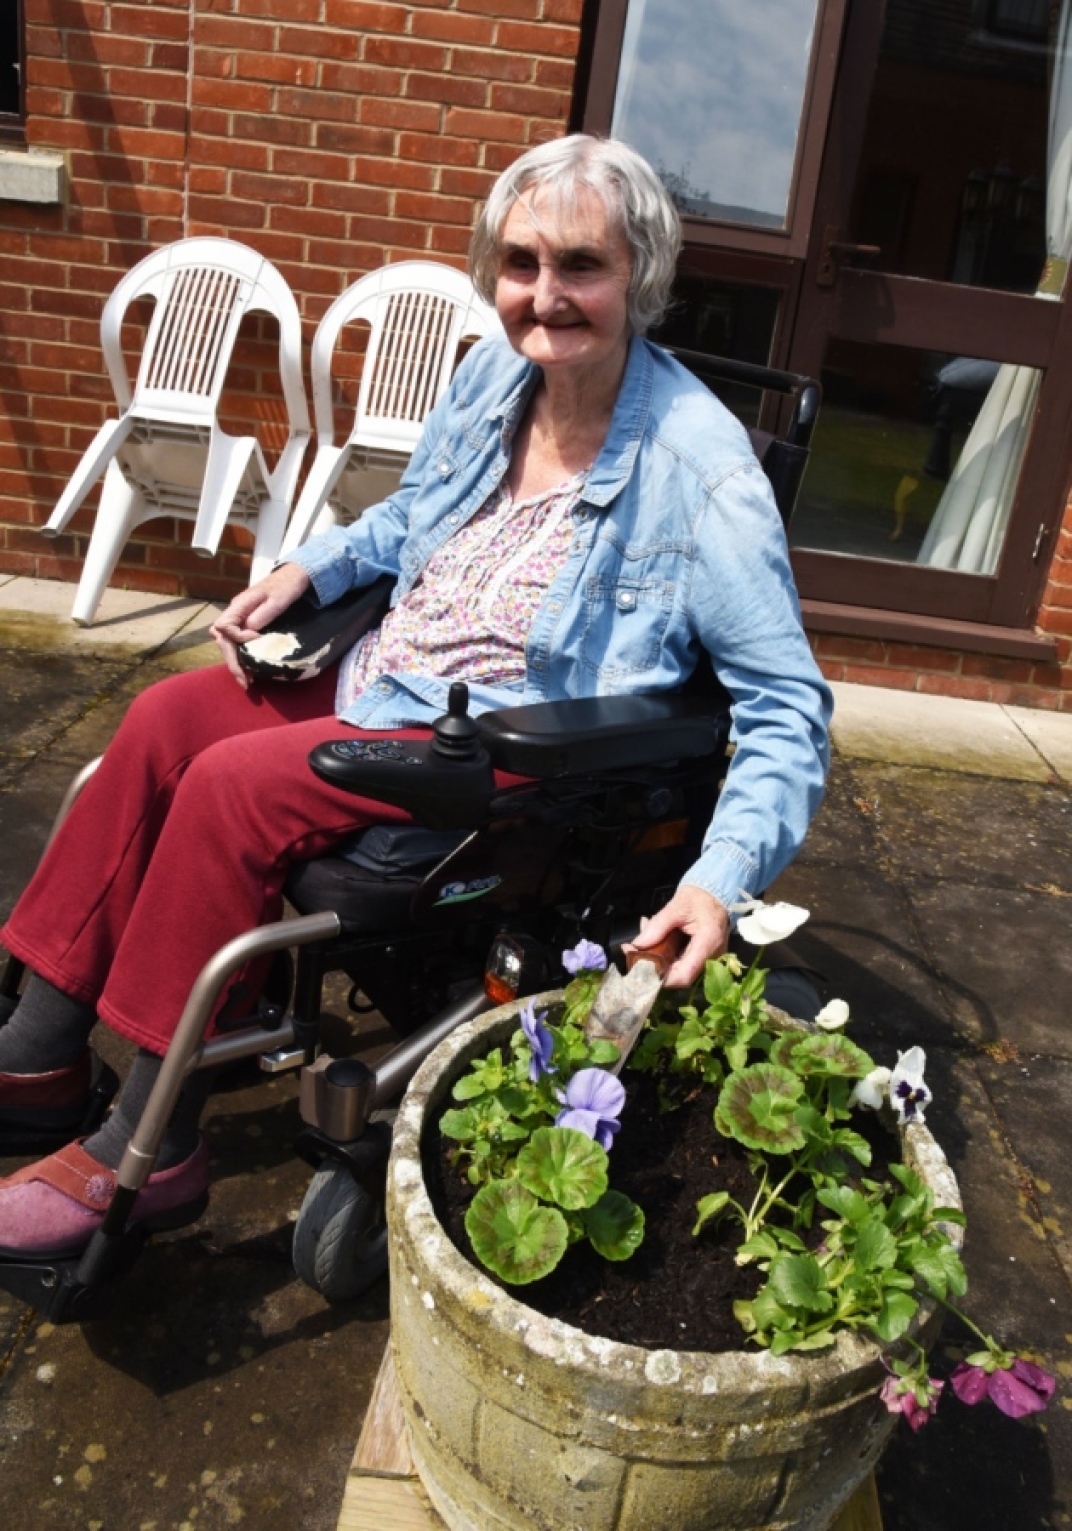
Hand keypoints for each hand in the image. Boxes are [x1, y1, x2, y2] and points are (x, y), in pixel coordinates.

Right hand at [210, 563, 311, 686]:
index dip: (237, 638)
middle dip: (232, 661)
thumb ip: (263, 614)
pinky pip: (237, 641)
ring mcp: (240, 617)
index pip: (224, 626)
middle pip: (223, 639)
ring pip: (227, 642)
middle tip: (245, 681)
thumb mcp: (278, 600)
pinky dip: (241, 656)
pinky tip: (249, 668)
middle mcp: (235, 612)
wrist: (294, 576)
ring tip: (246, 679)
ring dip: (235, 661)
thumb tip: (249, 631)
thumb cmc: (287, 586)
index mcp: (240, 605)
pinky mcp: (247, 622)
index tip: (256, 639)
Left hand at [624, 884, 729, 988]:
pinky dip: (665, 951)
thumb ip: (657, 926)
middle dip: (653, 964)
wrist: (715, 893)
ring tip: (645, 933)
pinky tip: (655, 936)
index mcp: (708, 944)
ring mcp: (707, 959)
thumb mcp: (676, 907)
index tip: (641, 968)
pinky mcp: (701, 957)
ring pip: (677, 968)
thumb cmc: (700, 898)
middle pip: (678, 974)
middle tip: (633, 948)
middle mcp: (711, 957)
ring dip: (657, 955)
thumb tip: (638, 945)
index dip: (662, 978)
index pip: (684, 976)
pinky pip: (680, 960)